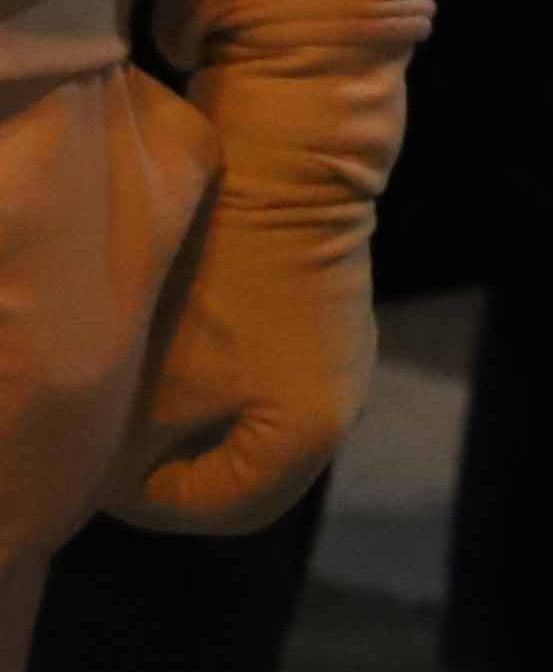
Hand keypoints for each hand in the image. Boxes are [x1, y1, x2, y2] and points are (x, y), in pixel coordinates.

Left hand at [118, 6, 405, 533]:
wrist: (285, 161)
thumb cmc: (213, 278)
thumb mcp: (146, 378)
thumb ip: (123, 451)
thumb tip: (97, 476)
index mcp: (307, 438)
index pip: (214, 510)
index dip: (141, 502)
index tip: (92, 467)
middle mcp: (341, 408)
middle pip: (240, 475)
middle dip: (167, 466)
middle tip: (107, 439)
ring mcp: (341, 361)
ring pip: (250, 425)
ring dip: (189, 419)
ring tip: (134, 391)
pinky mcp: (327, 321)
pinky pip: (265, 379)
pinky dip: (215, 379)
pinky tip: (174, 344)